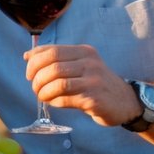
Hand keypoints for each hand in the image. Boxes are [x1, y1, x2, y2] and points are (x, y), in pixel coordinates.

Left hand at [23, 44, 141, 126]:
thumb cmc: (96, 83)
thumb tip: (27, 56)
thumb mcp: (81, 65)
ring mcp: (94, 81)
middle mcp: (90, 63)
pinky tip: (54, 103)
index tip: (29, 74)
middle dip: (37, 79)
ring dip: (44, 92)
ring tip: (42, 96)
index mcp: (84, 51)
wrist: (126, 102)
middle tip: (35, 88)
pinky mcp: (95, 99)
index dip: (34, 62)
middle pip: (52, 67)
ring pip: (58, 83)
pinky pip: (66, 99)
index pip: (51, 51)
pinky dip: (54, 101)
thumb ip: (57, 60)